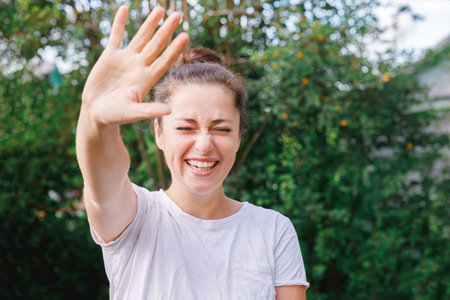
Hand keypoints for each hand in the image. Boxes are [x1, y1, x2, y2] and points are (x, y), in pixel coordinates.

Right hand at [81, 5, 188, 125]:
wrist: (96, 112)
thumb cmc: (115, 115)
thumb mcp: (133, 113)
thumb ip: (150, 110)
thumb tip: (170, 110)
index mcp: (146, 79)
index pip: (164, 60)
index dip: (175, 48)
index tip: (186, 35)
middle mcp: (139, 67)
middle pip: (156, 45)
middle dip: (167, 30)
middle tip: (178, 15)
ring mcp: (125, 60)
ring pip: (140, 38)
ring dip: (150, 24)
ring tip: (160, 9)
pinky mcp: (109, 57)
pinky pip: (116, 36)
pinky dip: (119, 23)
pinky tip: (125, 9)